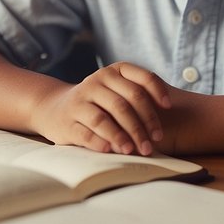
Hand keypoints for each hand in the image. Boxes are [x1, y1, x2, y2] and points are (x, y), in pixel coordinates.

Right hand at [31, 62, 171, 155]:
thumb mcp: (116, 89)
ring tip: (135, 151)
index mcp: (113, 72)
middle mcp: (96, 82)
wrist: (54, 106)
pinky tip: (110, 151)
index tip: (169, 109)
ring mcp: (80, 101)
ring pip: (104, 118)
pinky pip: (85, 132)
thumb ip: (137, 95)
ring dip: (123, 136)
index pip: (141, 78)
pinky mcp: (67, 121)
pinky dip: (99, 142)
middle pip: (125, 102)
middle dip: (143, 124)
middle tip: (154, 142)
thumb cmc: (98, 101)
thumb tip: (170, 116)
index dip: (158, 92)